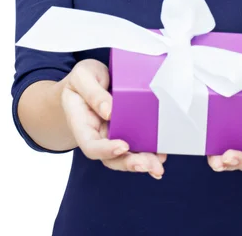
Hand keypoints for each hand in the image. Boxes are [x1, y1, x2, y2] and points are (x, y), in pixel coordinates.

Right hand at [61, 58, 166, 178]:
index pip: (90, 145)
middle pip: (110, 158)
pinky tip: (161, 155)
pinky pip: (135, 145)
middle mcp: (96, 135)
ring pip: (125, 156)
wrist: (86, 80)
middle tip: (149, 164)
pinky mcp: (125, 130)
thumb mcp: (82, 77)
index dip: (106, 150)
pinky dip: (148, 152)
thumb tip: (109, 112)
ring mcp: (111, 135)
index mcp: (81, 124)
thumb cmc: (82, 80)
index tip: (123, 146)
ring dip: (142, 162)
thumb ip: (93, 93)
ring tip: (158, 165)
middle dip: (130, 163)